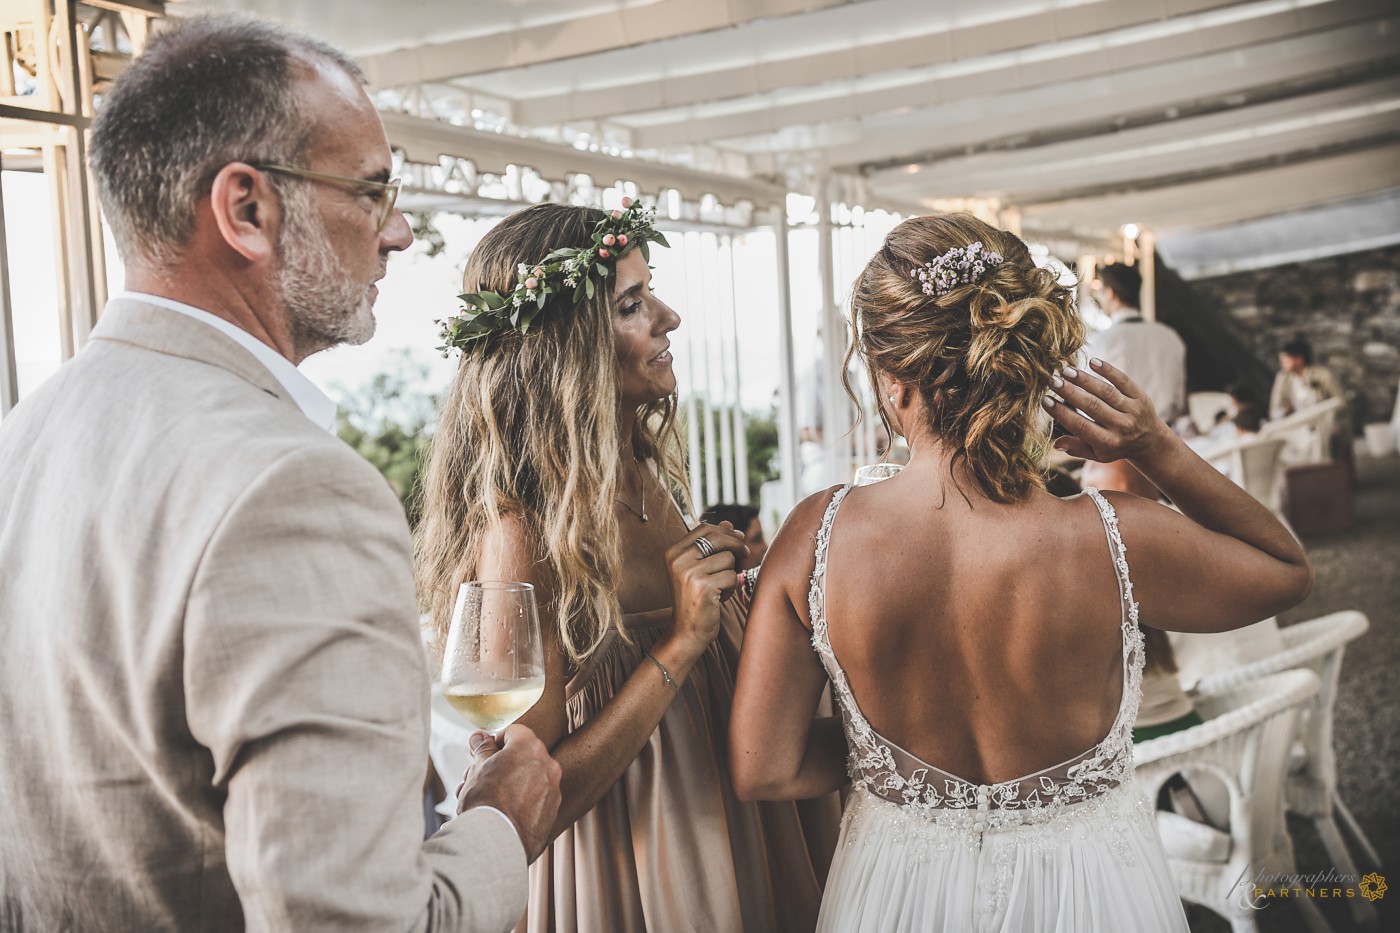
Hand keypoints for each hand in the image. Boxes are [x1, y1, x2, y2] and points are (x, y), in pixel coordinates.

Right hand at [457, 724, 561, 861]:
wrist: (496, 842)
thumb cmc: (486, 802)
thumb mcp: (478, 769)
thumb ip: (483, 749)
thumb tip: (480, 738)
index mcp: (530, 748)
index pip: (515, 732)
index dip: (497, 741)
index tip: (486, 754)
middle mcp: (548, 765)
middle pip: (523, 757)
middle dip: (502, 765)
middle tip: (481, 778)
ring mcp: (553, 789)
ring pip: (529, 779)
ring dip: (511, 783)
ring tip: (488, 798)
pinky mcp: (553, 812)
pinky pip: (537, 799)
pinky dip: (523, 801)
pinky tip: (503, 812)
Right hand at [664, 522, 746, 657]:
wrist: (686, 632)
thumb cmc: (695, 599)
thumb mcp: (698, 568)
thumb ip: (710, 545)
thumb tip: (728, 523)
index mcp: (673, 552)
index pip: (703, 528)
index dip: (725, 531)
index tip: (738, 537)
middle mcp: (678, 560)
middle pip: (717, 538)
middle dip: (736, 544)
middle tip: (745, 553)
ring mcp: (690, 573)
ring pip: (728, 558)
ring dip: (730, 573)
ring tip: (719, 588)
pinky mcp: (704, 587)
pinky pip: (731, 576)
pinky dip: (731, 588)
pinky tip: (719, 598)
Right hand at [1043, 358, 1173, 464]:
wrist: (1150, 441)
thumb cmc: (1116, 447)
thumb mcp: (1097, 454)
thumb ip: (1077, 448)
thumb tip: (1055, 444)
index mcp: (1108, 443)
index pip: (1081, 426)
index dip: (1062, 413)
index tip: (1046, 401)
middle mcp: (1122, 426)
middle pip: (1093, 406)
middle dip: (1071, 393)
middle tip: (1053, 381)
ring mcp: (1133, 410)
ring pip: (1106, 392)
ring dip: (1085, 380)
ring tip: (1066, 371)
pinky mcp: (1141, 396)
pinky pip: (1123, 381)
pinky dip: (1108, 370)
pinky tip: (1092, 361)